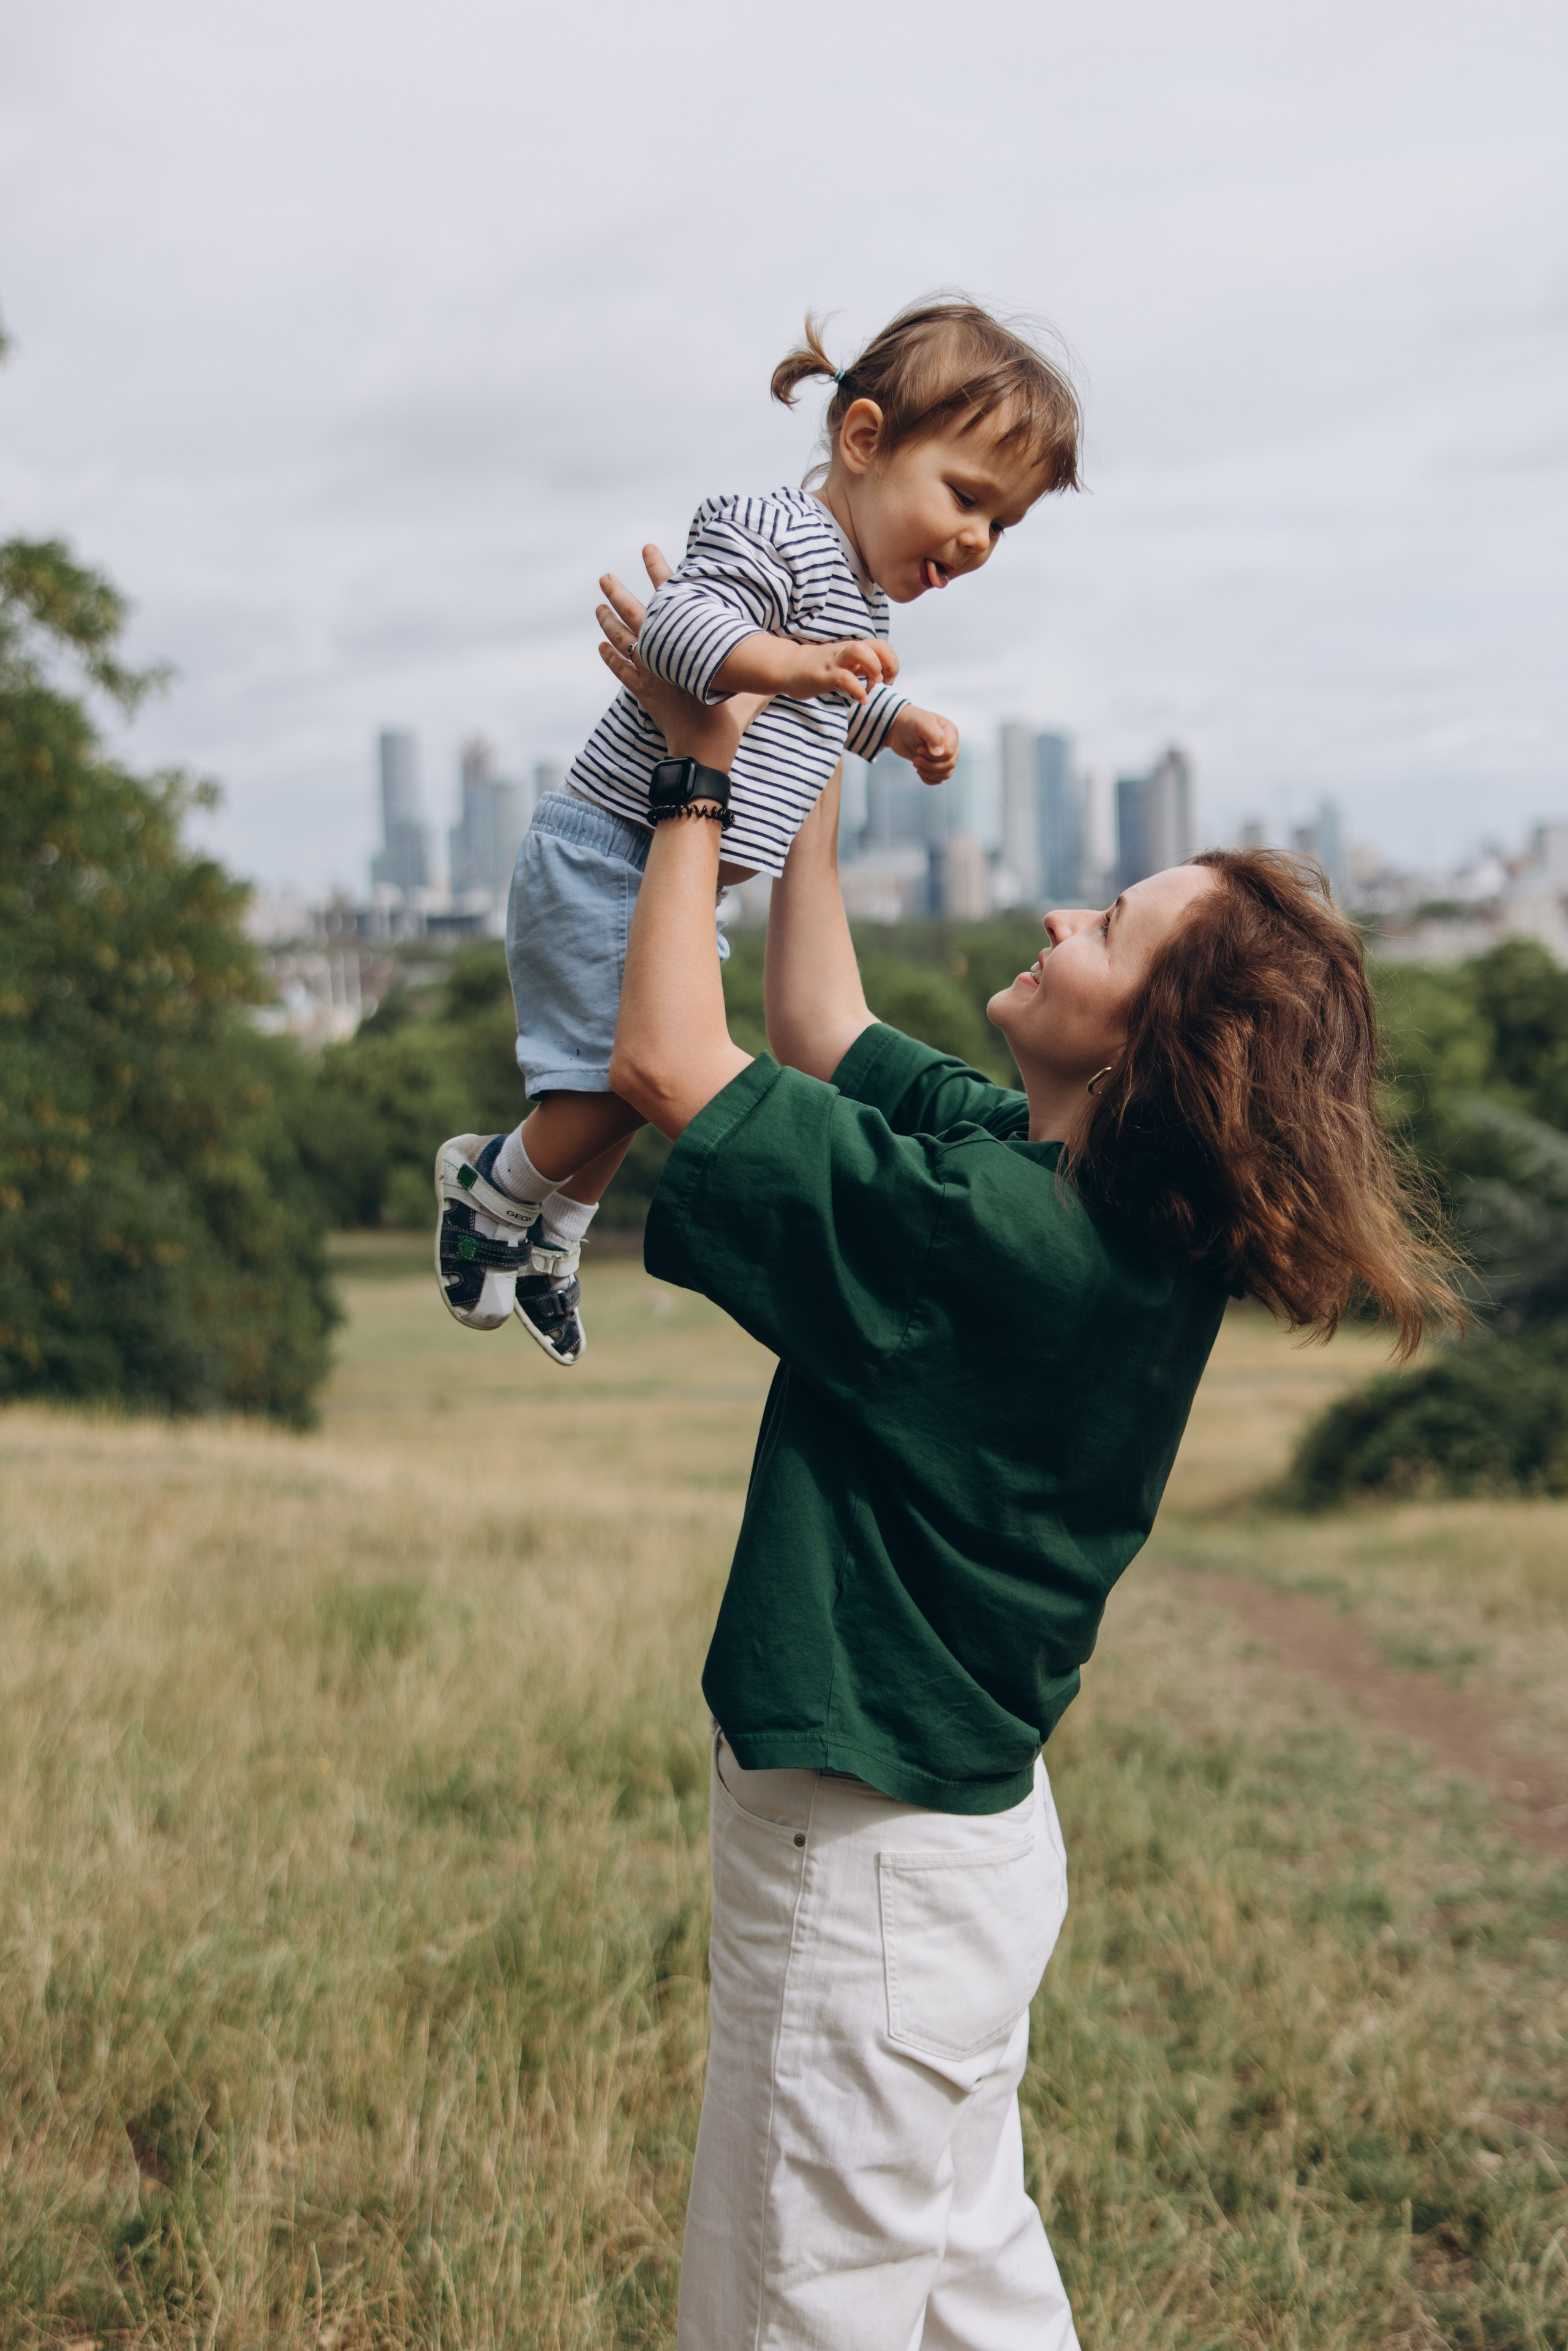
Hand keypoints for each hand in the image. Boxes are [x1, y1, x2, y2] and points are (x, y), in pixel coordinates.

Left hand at [596, 545, 768, 768]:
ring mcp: (649, 673)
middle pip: (635, 615)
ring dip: (608, 622)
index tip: (648, 550)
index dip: (659, 571)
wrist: (701, 750)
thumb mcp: (746, 685)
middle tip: (605, 577)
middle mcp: (662, 653)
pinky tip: (602, 646)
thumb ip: (759, 667)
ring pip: (622, 641)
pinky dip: (611, 657)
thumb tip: (786, 649)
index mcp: (685, 642)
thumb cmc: (725, 719)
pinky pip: (622, 671)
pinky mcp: (644, 693)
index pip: (670, 598)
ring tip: (598, 605)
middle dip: (619, 593)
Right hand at [779, 635, 899, 704]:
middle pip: (877, 645)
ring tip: (874, 684)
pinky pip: (846, 678)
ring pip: (861, 652)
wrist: (788, 667)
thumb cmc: (819, 668)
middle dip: (890, 663)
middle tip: (886, 681)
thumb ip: (862, 666)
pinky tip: (862, 700)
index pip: (882, 646)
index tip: (889, 679)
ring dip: (874, 668)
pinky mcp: (824, 675)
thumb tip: (882, 675)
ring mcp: (835, 662)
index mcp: (853, 649)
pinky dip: (858, 690)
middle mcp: (846, 651)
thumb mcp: (845, 664)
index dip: (892, 661)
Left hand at [889, 703, 959, 784]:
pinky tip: (919, 771)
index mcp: (951, 733)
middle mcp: (951, 745)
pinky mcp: (936, 764)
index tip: (919, 749)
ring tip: (916, 762)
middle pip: (949, 764)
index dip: (934, 755)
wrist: (899, 728)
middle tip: (916, 758)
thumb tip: (939, 753)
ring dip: (928, 772)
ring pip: (945, 774)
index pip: (950, 753)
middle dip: (930, 765)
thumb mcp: (923, 723)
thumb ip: (934, 736)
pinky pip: (939, 779)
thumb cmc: (912, 722)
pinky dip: (928, 778)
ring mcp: (944, 756)